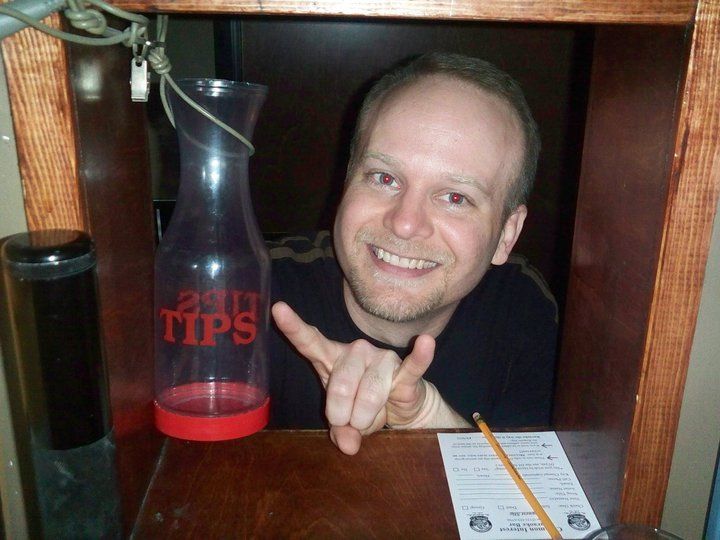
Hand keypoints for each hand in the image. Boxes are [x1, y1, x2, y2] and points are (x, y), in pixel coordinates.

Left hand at [271, 301, 435, 454]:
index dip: (293, 327)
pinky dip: (420, 357)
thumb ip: (339, 431)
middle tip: (348, 423)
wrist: (399, 409)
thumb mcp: (343, 422)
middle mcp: (355, 351)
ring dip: (366, 415)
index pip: (309, 340)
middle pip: (341, 384)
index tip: (278, 310)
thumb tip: (348, 445)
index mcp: (331, 357)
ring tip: (367, 421)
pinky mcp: (405, 370)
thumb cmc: (362, 407)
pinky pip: (413, 366)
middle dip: (343, 414)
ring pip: (369, 392)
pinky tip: (425, 342)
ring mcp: (381, 358)